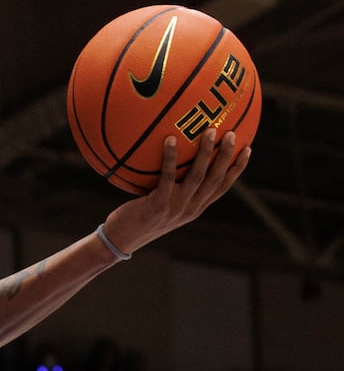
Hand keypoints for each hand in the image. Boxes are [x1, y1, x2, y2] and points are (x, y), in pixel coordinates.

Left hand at [102, 127, 249, 253]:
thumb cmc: (139, 217)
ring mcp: (176, 207)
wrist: (122, 239)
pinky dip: (170, 157)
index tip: (248, 149)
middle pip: (216, 179)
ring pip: (198, 176)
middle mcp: (191, 208)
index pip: (223, 186)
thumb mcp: (163, 204)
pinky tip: (169, 139)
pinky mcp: (159, 204)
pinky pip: (167, 176)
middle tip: (231, 133)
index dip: (237, 169)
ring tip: (210, 131)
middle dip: (227, 156)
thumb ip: (174, 187)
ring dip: (206, 153)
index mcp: (196, 207)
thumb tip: (176, 160)